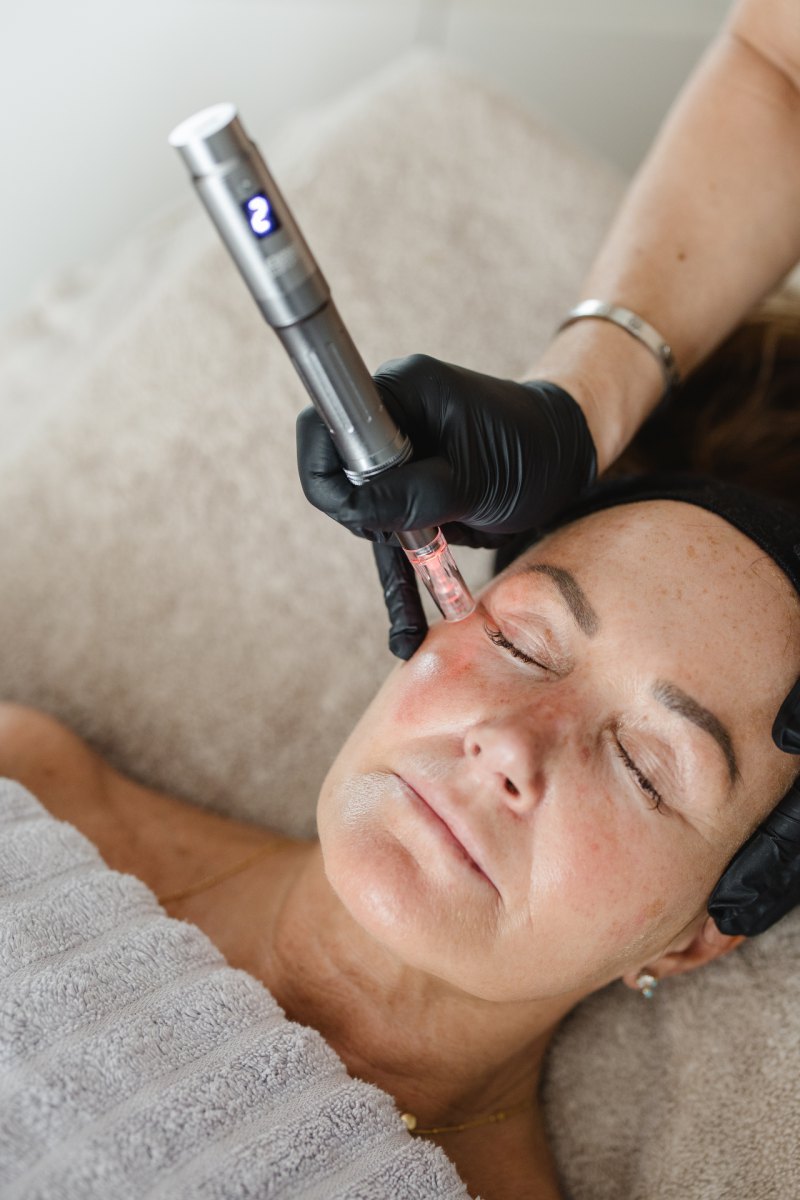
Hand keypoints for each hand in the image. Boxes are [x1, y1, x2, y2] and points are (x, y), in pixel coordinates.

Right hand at [296, 353, 596, 657]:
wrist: (566, 459)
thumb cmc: (532, 452)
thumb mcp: (475, 478)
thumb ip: (413, 493)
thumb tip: (353, 509)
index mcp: (400, 394)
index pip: (330, 431)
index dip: (332, 475)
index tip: (362, 513)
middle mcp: (392, 423)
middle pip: (341, 479)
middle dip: (370, 519)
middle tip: (414, 537)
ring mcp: (401, 462)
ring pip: (367, 515)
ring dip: (393, 553)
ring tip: (417, 606)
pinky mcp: (414, 497)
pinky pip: (393, 540)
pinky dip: (401, 585)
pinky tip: (406, 636)